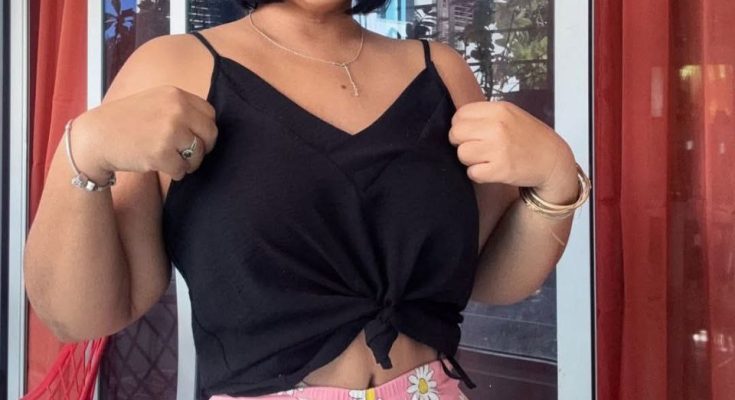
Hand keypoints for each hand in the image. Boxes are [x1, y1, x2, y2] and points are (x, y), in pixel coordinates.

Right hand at [70, 85, 218, 181]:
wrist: (96, 137)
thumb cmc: (127, 121)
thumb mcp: (155, 101)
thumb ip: (180, 108)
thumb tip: (208, 125)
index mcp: (176, 95)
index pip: (210, 114)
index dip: (205, 129)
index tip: (195, 138)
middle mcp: (176, 110)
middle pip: (210, 134)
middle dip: (203, 148)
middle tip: (189, 155)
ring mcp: (170, 131)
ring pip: (198, 154)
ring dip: (189, 163)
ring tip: (172, 160)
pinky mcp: (161, 153)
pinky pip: (183, 169)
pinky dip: (176, 173)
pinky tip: (162, 166)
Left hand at [449, 100, 578, 203]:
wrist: (552, 159)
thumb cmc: (528, 137)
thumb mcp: (510, 115)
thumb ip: (485, 115)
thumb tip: (457, 123)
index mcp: (499, 110)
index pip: (460, 115)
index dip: (460, 126)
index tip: (470, 134)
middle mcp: (497, 127)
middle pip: (456, 134)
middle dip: (461, 143)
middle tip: (475, 148)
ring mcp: (498, 149)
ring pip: (462, 153)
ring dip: (469, 160)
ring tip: (484, 159)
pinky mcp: (500, 170)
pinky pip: (472, 173)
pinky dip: (477, 174)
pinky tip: (489, 170)